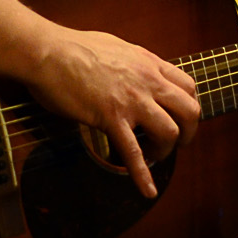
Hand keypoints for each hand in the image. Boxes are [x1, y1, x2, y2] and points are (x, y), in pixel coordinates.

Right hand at [27, 27, 199, 198]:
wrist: (48, 52)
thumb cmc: (71, 47)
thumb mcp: (115, 47)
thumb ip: (132, 62)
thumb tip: (133, 70)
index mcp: (148, 63)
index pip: (187, 86)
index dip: (188, 105)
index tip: (181, 117)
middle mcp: (147, 81)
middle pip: (189, 111)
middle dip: (189, 132)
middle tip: (178, 143)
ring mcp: (131, 101)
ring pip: (170, 132)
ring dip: (166, 150)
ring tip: (154, 156)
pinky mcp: (111, 118)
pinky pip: (133, 152)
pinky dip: (142, 175)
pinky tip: (147, 190)